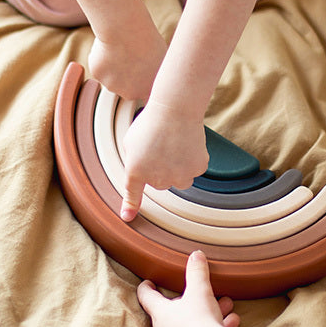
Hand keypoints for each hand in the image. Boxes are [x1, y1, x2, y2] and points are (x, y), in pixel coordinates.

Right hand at [87, 18, 166, 104]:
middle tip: (132, 57)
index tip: (145, 77)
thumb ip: (156, 72)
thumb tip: (158, 72)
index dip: (144, 87)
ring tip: (122, 49)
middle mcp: (129, 93)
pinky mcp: (97, 76)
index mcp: (148, 91)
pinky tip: (109, 46)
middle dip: (128, 76)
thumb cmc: (147, 40)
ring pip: (112, 78)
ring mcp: (112, 86)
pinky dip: (102, 59)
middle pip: (127, 88)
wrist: (125, 32)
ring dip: (115, 67)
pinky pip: (100, 67)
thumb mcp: (162, 58)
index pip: (146, 98)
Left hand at [119, 101, 208, 220]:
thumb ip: (135, 160)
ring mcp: (179, 176)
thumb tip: (142, 170)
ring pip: (180, 179)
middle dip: (160, 168)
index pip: (132, 194)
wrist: (176, 109)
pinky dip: (193, 159)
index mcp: (136, 171)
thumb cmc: (151, 120)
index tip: (128, 217)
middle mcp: (157, 179)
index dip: (130, 207)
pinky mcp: (197, 169)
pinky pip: (194, 169)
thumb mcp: (132, 140)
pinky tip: (188, 143)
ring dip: (178, 168)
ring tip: (176, 145)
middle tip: (161, 145)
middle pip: (160, 182)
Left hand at [137, 251, 240, 326]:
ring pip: (192, 325)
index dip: (146, 287)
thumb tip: (196, 255)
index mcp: (161, 313)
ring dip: (209, 314)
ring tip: (227, 306)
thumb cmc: (199, 321)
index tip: (148, 282)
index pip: (147, 297)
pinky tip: (232, 323)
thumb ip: (197, 272)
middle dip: (192, 300)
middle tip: (203, 292)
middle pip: (173, 311)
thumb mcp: (200, 291)